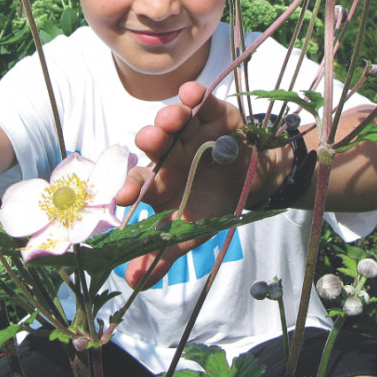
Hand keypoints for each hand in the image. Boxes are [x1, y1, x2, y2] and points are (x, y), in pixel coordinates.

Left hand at [116, 81, 286, 287]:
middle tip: (152, 140)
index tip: (122, 197)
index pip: (138, 182)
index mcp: (159, 181)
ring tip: (174, 118)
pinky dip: (196, 95)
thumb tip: (133, 283)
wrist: (254, 180)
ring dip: (171, 116)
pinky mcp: (212, 113)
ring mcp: (189, 130)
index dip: (128, 188)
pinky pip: (201, 101)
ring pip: (174, 120)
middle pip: (154, 144)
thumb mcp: (191, 232)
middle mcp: (169, 152)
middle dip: (152, 140)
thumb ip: (163, 255)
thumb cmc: (212, 203)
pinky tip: (192, 93)